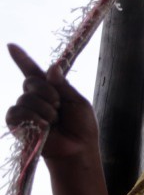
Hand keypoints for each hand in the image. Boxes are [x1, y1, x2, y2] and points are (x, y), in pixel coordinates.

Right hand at [6, 44, 98, 162]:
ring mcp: (25, 110)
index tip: (10, 45)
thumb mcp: (77, 102)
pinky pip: (17, 112)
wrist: (78, 148)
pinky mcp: (17, 124)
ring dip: (45, 110)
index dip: (22, 59)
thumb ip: (63, 85)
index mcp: (50, 90)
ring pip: (26, 98)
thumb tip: (53, 67)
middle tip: (60, 107)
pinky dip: (33, 118)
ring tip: (54, 122)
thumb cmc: (82, 127)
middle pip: (31, 81)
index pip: (32, 71)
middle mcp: (35, 98)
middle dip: (48, 93)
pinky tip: (44, 127)